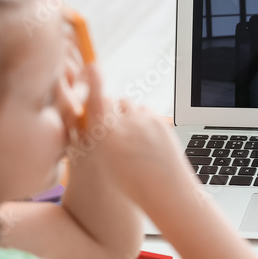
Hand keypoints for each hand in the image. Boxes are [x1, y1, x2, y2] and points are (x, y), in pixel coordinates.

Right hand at [66, 66, 194, 201]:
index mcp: (103, 137)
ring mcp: (144, 122)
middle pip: (112, 100)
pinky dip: (143, 119)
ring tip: (132, 138)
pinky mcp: (160, 121)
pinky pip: (146, 110)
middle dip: (110, 108)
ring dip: (128, 114)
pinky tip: (146, 138)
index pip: (96, 98)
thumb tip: (91, 115)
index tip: (93, 66)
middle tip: (115, 126)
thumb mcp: (103, 162)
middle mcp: (123, 126)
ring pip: (130, 105)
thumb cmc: (131, 183)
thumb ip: (95, 137)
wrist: (166, 191)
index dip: (94, 79)